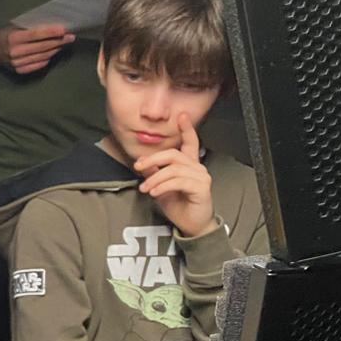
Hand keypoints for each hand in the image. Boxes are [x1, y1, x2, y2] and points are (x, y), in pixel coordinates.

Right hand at [0, 24, 75, 74]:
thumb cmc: (7, 34)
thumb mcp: (15, 27)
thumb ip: (31, 28)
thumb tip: (53, 27)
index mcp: (13, 38)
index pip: (36, 35)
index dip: (51, 32)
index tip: (64, 30)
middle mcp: (15, 52)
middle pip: (42, 47)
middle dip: (58, 41)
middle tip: (71, 37)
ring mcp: (17, 63)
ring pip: (43, 56)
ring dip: (55, 50)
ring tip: (64, 44)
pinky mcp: (20, 70)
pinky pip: (38, 65)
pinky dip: (47, 58)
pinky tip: (53, 52)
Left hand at [135, 114, 215, 237]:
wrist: (190, 224)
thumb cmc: (178, 205)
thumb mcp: (160, 186)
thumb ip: (154, 173)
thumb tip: (142, 162)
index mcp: (189, 165)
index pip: (190, 143)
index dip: (187, 129)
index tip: (182, 116)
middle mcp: (197, 168)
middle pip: (174, 154)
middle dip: (153, 158)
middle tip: (138, 166)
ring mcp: (201, 177)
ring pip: (174, 169)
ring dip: (155, 178)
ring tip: (145, 188)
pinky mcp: (202, 188)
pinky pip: (179, 181)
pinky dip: (163, 186)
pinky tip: (154, 193)